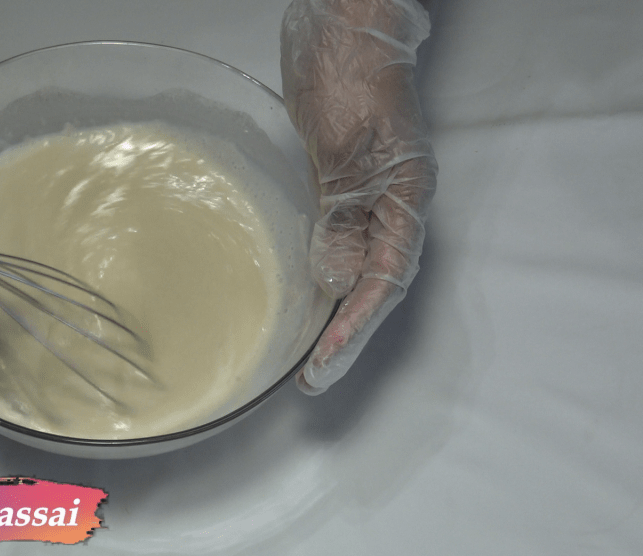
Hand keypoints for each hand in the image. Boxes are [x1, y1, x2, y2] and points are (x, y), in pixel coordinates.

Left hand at [281, 0, 437, 393]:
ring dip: (330, 318)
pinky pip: (328, 246)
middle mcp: (386, 207)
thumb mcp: (349, 140)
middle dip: (344, 339)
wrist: (341, 27)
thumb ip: (346, 206)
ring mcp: (361, 200)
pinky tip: (292, 299)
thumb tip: (336, 278)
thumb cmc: (354, 67)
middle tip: (312, 381)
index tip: (324, 363)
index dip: (356, 328)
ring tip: (302, 358)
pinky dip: (313, 280)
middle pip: (371, 288)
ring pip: (351, 273)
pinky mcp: (334, 189)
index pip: (385, 280)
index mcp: (403, 196)